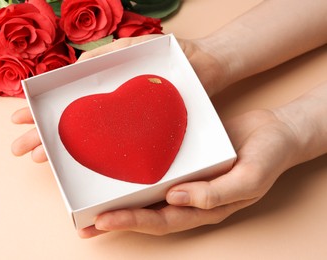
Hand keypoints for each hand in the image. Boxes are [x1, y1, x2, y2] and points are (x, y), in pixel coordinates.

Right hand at [11, 35, 225, 161]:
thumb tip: (76, 68)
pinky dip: (99, 157)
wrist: (209, 67)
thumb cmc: (173, 54)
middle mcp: (111, 109)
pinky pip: (119, 149)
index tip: (19, 120)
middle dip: (43, 136)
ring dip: (63, 149)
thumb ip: (108, 53)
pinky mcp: (146, 136)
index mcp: (104, 88)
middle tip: (20, 149)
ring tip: (39, 159)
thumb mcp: (138, 46)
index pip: (66, 101)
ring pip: (90, 139)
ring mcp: (126, 124)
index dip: (41, 110)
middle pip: (72, 123)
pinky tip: (83, 165)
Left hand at [78, 109, 297, 237]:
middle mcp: (187, 197)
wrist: (274, 132)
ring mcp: (183, 179)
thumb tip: (175, 198)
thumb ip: (215, 194)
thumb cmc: (267, 158)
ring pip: (146, 193)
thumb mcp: (249, 179)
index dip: (133, 221)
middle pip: (146, 212)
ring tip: (89, 206)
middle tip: (84, 223)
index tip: (104, 220)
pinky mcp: (180, 160)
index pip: (161, 220)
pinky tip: (115, 172)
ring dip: (118, 200)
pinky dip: (133, 175)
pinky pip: (154, 170)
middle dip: (115, 219)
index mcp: (202, 207)